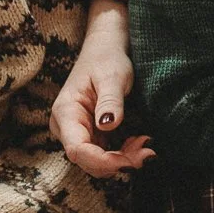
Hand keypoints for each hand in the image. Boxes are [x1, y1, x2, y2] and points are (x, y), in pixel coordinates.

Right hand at [52, 0, 151, 176]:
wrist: (106, 49)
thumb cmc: (106, 58)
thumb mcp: (112, 76)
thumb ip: (109, 101)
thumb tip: (108, 125)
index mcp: (65, 113)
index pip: (77, 150)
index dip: (102, 161)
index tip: (130, 161)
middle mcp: (67, 128)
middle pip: (88, 160)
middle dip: (118, 163)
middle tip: (148, 152)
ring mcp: (79, 133)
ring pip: (99, 162)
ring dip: (124, 160)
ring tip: (147, 145)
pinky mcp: (92, 135)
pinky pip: (106, 155)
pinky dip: (125, 154)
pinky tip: (140, 142)